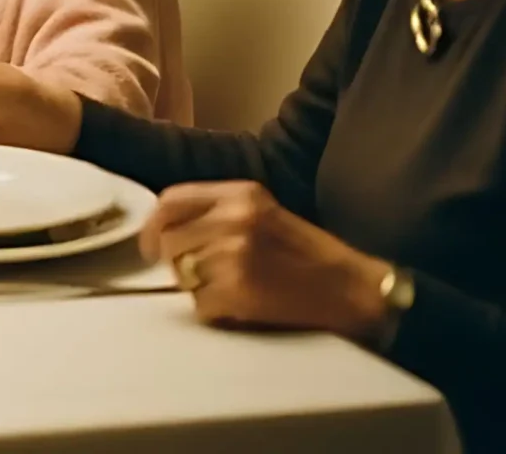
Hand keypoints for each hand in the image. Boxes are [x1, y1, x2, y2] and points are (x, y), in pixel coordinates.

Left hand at [144, 181, 392, 340]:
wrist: (354, 290)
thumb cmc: (310, 256)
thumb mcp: (265, 213)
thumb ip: (219, 212)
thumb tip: (167, 228)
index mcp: (241, 193)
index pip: (171, 200)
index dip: (154, 225)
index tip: (151, 246)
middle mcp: (234, 217)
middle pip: (169, 240)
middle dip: (177, 263)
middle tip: (203, 276)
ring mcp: (235, 252)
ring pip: (181, 274)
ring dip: (197, 288)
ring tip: (230, 290)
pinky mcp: (239, 288)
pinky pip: (200, 304)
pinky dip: (215, 312)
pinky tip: (242, 307)